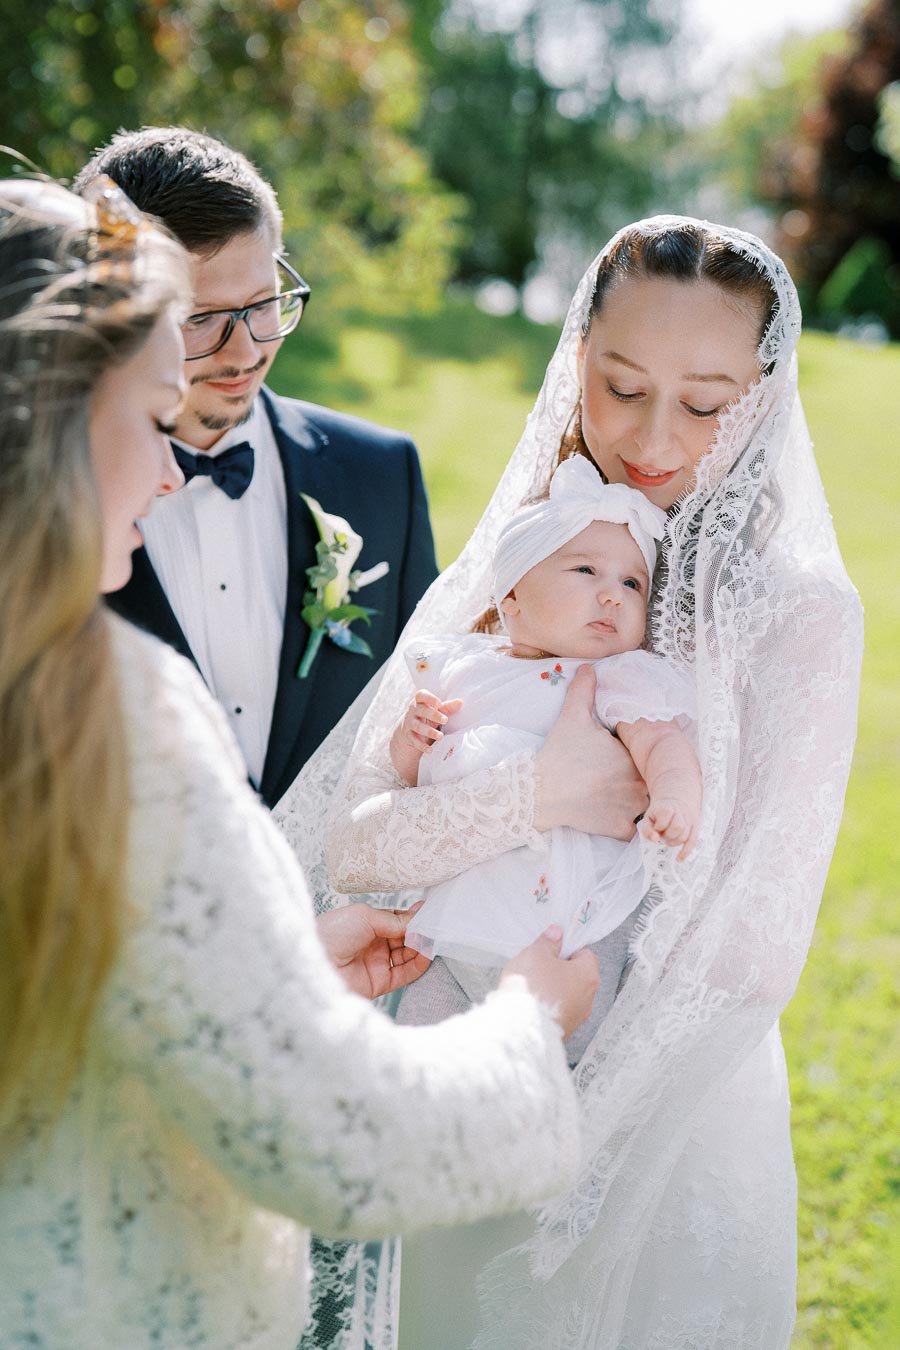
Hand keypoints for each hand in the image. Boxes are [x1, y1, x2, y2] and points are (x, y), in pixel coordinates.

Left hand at [317, 902, 430, 998]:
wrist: (315, 962)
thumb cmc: (333, 932)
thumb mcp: (365, 916)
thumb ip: (394, 920)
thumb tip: (418, 917)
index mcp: (367, 925)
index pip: (398, 922)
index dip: (413, 919)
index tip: (430, 914)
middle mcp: (373, 945)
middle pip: (406, 939)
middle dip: (420, 933)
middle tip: (434, 928)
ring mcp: (377, 964)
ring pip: (408, 956)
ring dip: (422, 948)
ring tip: (433, 940)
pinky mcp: (379, 983)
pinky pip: (405, 974)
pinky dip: (419, 964)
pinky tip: (427, 954)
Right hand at [389, 690, 463, 785]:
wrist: (406, 730)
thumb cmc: (426, 716)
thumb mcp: (435, 711)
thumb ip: (447, 707)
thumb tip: (460, 702)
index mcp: (420, 701)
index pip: (421, 695)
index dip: (430, 698)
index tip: (439, 703)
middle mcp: (413, 711)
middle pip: (422, 711)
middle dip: (433, 715)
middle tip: (445, 720)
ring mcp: (409, 723)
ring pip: (418, 726)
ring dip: (429, 731)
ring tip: (440, 737)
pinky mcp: (408, 735)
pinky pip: (414, 740)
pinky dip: (422, 746)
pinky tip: (430, 750)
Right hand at [501, 926, 598, 1038]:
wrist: (521, 1029)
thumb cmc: (533, 990)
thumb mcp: (536, 954)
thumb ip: (548, 942)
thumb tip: (556, 933)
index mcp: (587, 975)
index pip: (585, 954)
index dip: (567, 949)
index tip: (552, 948)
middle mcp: (588, 998)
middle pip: (576, 975)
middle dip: (557, 969)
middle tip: (538, 966)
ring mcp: (576, 1017)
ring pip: (566, 994)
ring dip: (552, 989)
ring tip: (532, 986)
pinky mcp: (563, 1030)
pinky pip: (558, 1010)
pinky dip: (547, 1005)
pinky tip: (531, 1003)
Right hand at [534, 665, 648, 838]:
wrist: (540, 792)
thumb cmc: (560, 754)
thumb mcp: (572, 716)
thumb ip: (584, 690)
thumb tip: (589, 666)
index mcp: (633, 756)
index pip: (645, 756)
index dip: (636, 757)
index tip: (620, 757)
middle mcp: (640, 784)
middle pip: (649, 781)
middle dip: (640, 780)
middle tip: (619, 778)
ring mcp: (632, 810)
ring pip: (648, 807)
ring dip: (640, 804)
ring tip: (621, 798)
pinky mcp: (620, 830)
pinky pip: (635, 831)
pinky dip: (629, 827)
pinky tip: (617, 818)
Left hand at [642, 797, 698, 860]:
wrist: (675, 799)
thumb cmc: (659, 812)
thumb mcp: (649, 817)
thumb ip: (648, 829)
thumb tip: (655, 840)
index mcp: (668, 807)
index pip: (664, 822)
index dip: (658, 828)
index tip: (655, 827)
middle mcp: (681, 812)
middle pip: (677, 828)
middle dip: (667, 835)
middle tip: (662, 834)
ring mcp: (690, 820)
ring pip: (684, 837)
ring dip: (674, 842)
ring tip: (668, 838)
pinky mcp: (695, 827)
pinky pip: (693, 842)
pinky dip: (685, 852)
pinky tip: (678, 859)